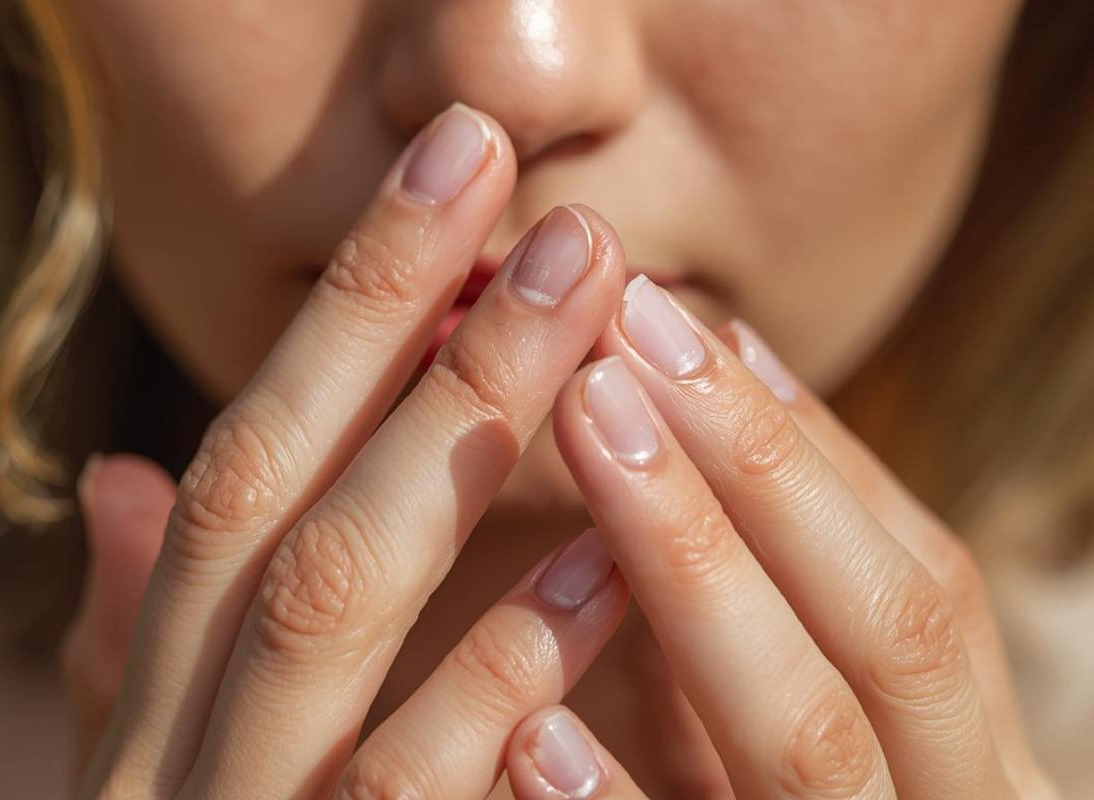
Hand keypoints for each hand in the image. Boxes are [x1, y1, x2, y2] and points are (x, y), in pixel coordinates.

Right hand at [69, 104, 633, 797]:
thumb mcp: (153, 769)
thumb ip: (139, 637)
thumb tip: (120, 477)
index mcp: (146, 700)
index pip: (241, 465)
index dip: (341, 315)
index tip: (455, 183)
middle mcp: (168, 754)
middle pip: (283, 506)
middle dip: (412, 348)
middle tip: (554, 219)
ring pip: (331, 623)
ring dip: (453, 467)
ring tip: (582, 336)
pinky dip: (494, 683)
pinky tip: (598, 574)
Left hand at [505, 279, 1057, 798]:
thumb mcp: (810, 703)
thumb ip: (781, 573)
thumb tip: (730, 356)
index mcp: (973, 745)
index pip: (922, 577)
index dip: (808, 451)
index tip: (689, 326)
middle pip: (890, 630)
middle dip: (758, 472)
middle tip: (622, 339)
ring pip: (806, 741)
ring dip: (691, 574)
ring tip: (587, 424)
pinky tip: (534, 728)